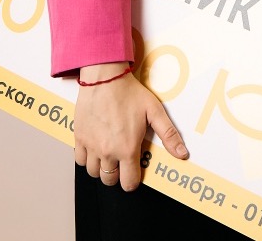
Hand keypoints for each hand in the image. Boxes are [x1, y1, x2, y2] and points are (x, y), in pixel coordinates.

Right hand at [73, 62, 188, 191]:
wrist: (105, 77)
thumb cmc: (129, 93)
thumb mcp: (154, 112)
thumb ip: (168, 135)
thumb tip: (182, 154)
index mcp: (127, 148)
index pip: (129, 183)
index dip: (133, 181)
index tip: (135, 173)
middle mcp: (107, 151)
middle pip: (110, 181)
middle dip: (117, 176)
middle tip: (122, 163)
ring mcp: (91, 145)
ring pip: (93, 173)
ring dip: (102, 168)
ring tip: (109, 156)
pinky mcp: (79, 137)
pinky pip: (80, 160)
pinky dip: (87, 159)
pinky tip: (95, 148)